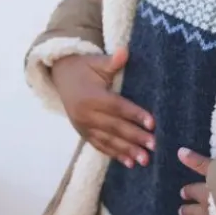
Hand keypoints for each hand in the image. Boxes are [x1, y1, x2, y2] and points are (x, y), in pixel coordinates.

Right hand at [50, 47, 154, 168]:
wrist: (60, 77)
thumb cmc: (84, 67)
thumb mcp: (96, 61)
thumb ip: (112, 61)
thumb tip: (125, 51)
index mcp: (91, 96)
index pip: (117, 107)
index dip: (134, 114)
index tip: (152, 123)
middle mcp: (85, 114)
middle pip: (114, 127)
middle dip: (135, 137)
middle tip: (154, 146)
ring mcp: (83, 126)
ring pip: (108, 140)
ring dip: (127, 151)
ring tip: (145, 160)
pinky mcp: (83, 133)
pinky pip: (100, 146)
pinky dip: (115, 154)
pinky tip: (129, 163)